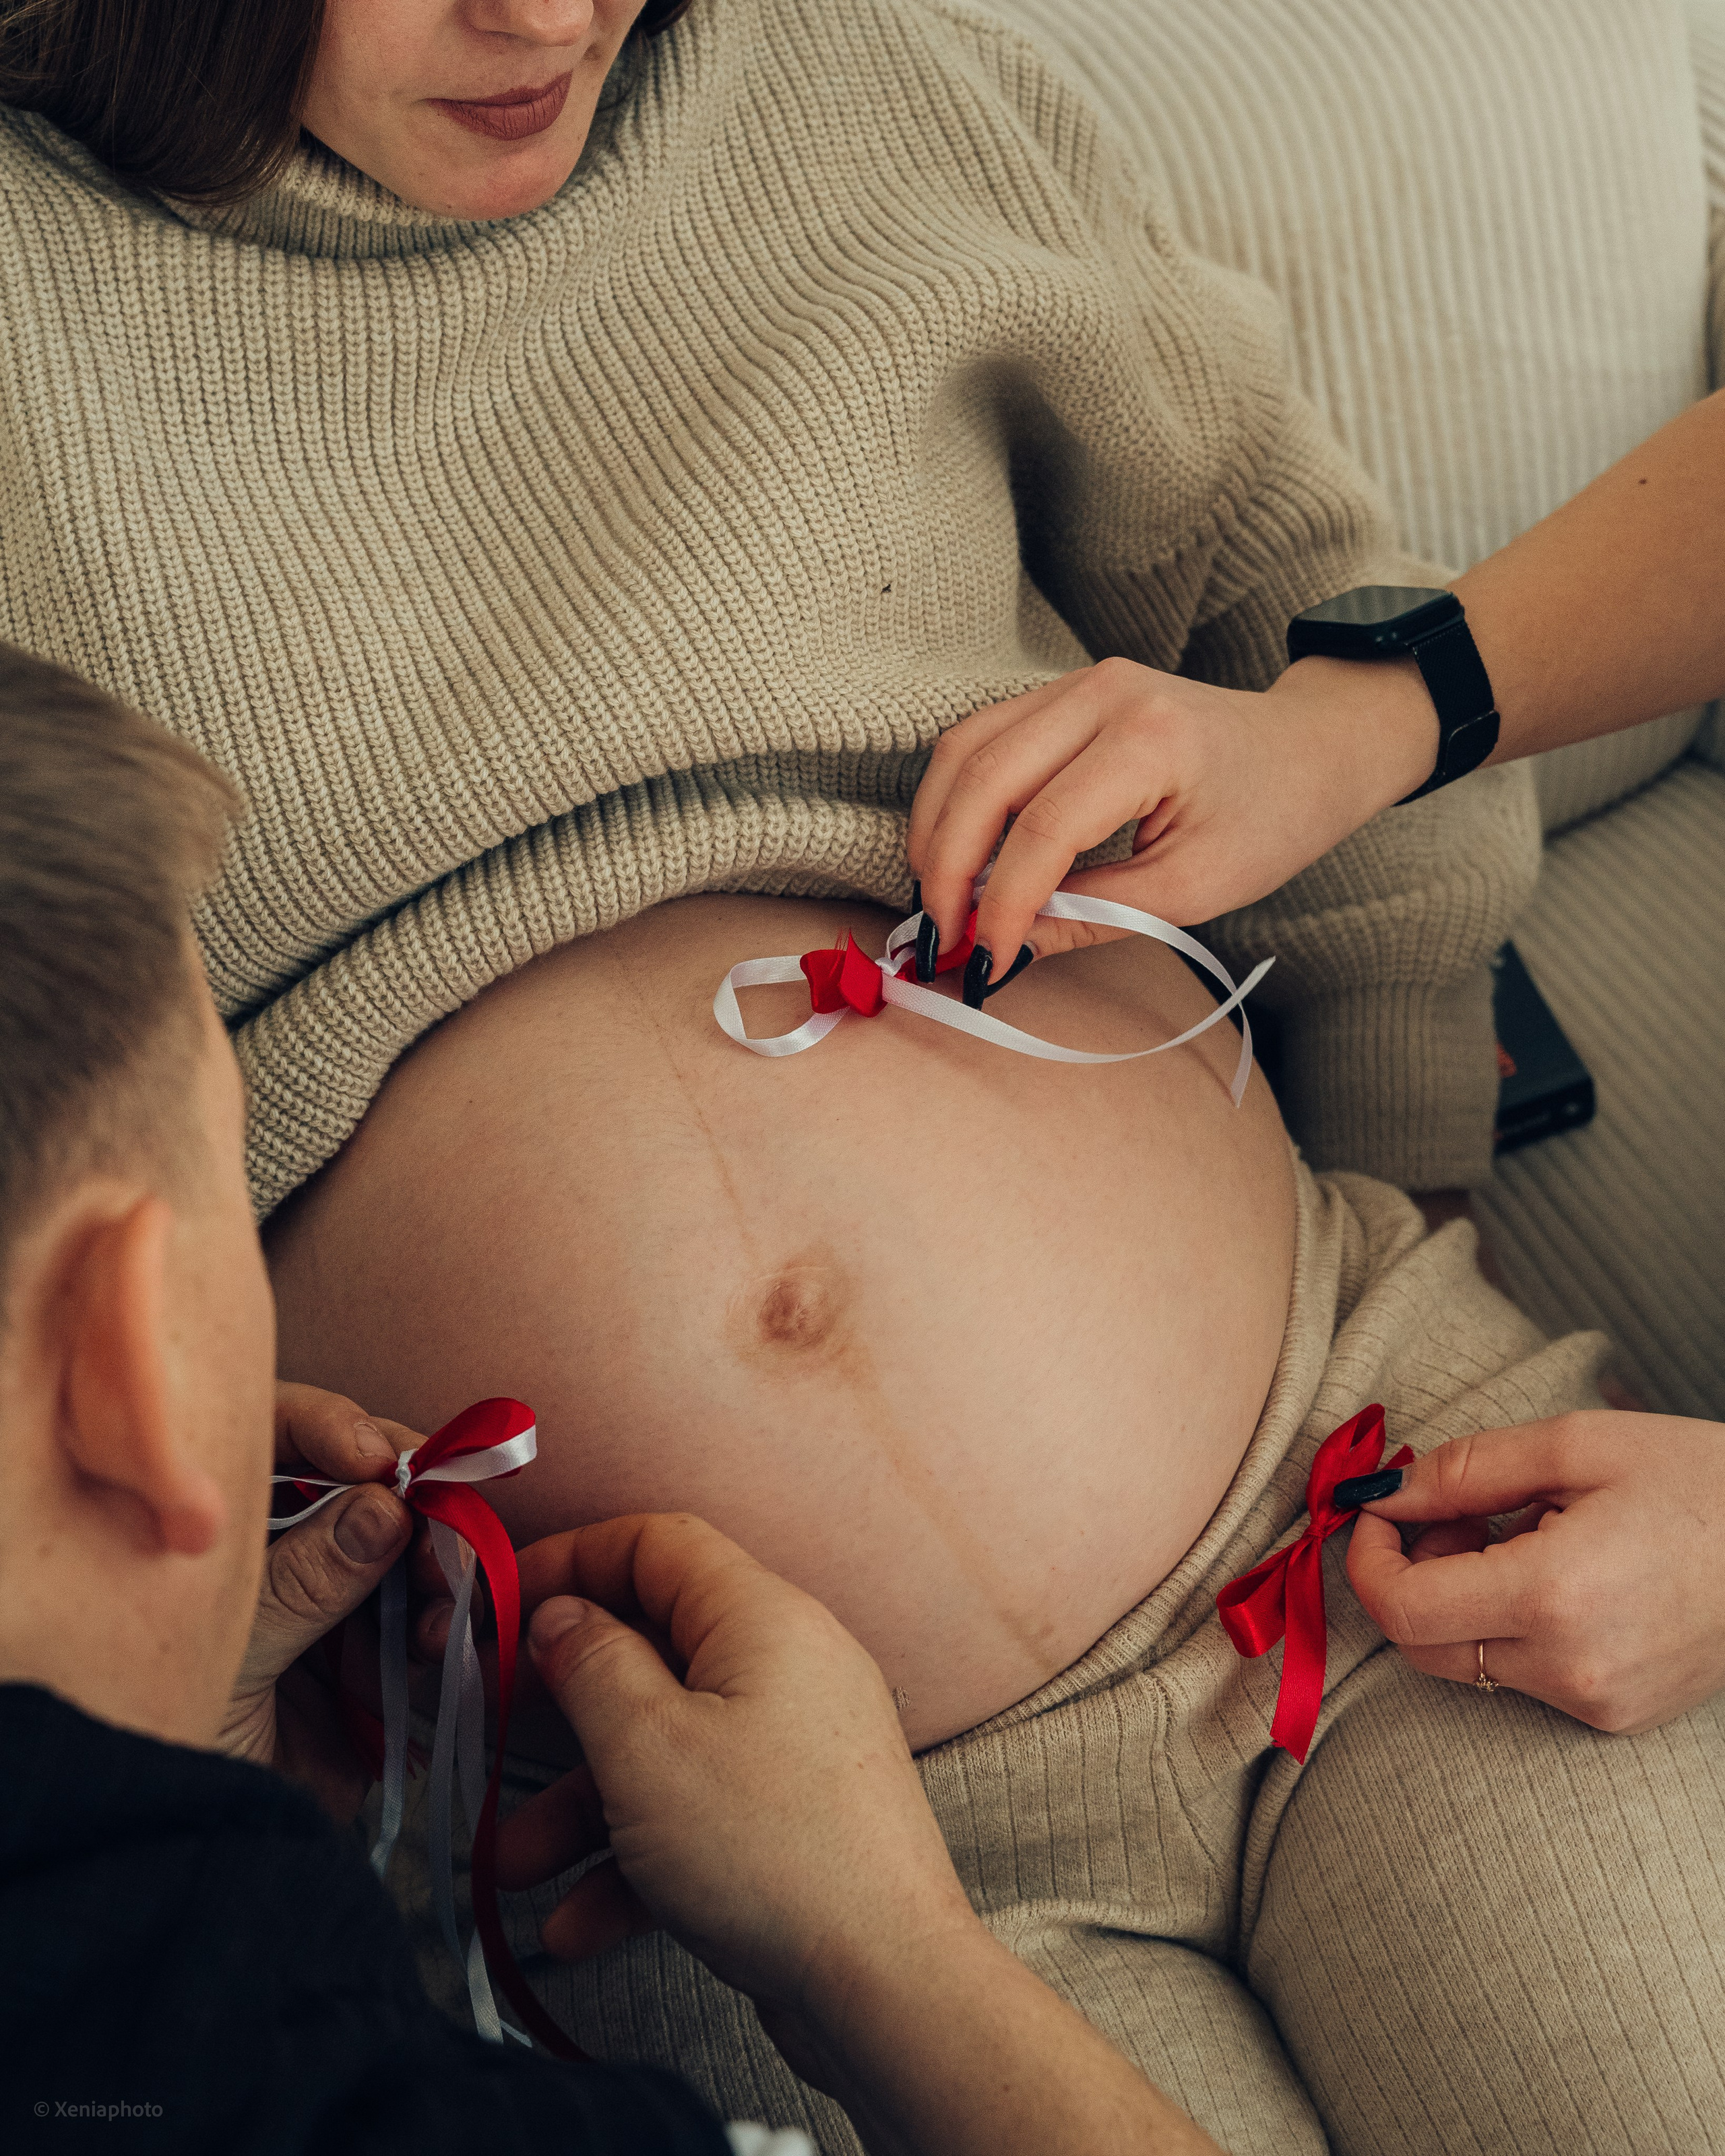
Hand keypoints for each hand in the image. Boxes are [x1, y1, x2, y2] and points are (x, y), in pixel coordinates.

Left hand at [217, 1382, 416, 1816]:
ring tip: (441, 1586)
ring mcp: (330, 1601)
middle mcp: (280, 1547)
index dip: (333, 1427)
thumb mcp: (225, 1649)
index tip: (374, 1458)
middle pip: (361, 1482)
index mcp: (222, 1520)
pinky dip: (443, 1622)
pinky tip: (438, 1638)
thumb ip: (302, 1579)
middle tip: (436, 1516)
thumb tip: (384, 1505)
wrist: (179, 1852)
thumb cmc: (160, 1736)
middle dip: (410, 1493)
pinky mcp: (371, 1661)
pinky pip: (423, 1621)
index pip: (278, 1432)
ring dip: (438, 1559)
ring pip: (407, 1548)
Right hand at [500, 1513, 1217, 2155]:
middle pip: (652, 1653)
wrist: (888, 1988)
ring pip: (666, 1750)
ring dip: (582, 1806)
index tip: (497, 1604)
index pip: (656, 1544)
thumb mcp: (648, 1747)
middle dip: (561, 1709)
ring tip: (514, 1868)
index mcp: (762, 1617)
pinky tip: (577, 1925)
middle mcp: (788, 1668)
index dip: (570, 1559)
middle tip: (486, 1730)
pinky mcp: (796, 1823)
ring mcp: (796, 1749)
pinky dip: (636, 1863)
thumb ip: (590, 1666)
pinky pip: (700, 1818)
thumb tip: (561, 1616)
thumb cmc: (773, 1852)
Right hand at [906, 653, 1435, 983]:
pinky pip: (980, 738)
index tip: (982, 958)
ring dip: (937, 829)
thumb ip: (1091, 917)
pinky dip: (956, 799)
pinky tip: (957, 854)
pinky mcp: (1063, 691)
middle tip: (938, 935)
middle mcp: (1104, 695)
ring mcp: (1078, 683)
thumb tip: (1005, 951)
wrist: (1309, 750)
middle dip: (947, 866)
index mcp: (1150, 741)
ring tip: (937, 898)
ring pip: (963, 749)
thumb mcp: (1190, 890)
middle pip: (983, 777)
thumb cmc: (1269, 819)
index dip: (1001, 902)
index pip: (1043, 828)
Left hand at [1347, 1411, 1724, 1732]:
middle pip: (1421, 1645)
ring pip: (1468, 1661)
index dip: (1366, 1556)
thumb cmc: (1701, 1481)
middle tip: (1455, 1513)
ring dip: (1461, 1597)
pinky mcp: (1616, 1716)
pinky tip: (1558, 1573)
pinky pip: (1521, 1675)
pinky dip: (1509, 1624)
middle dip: (1410, 1574)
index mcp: (1554, 1596)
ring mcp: (1596, 1703)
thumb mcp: (1574, 1444)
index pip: (1401, 1607)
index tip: (1376, 1509)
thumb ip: (1463, 1471)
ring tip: (1522, 1533)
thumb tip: (1382, 1490)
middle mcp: (1570, 1668)